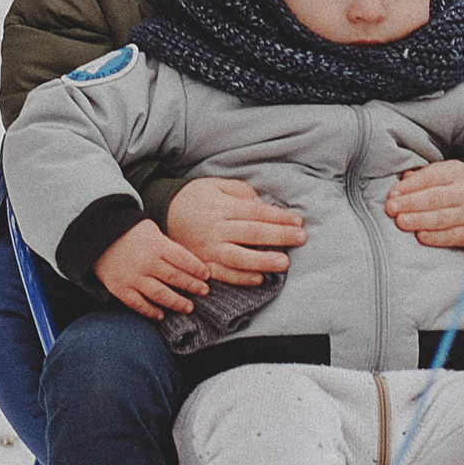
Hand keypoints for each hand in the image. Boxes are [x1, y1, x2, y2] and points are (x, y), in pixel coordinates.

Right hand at [93, 217, 211, 317]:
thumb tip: (189, 262)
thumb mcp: (151, 230)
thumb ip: (167, 246)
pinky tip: (161, 315)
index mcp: (156, 245)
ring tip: (189, 307)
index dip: (197, 269)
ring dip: (177, 302)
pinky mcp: (120, 289)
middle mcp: (147, 263)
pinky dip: (151, 311)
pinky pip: (138, 304)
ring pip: (160, 295)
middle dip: (193, 286)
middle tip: (204, 292)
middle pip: (176, 278)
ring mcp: (133, 278)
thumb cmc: (127, 231)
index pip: (183, 260)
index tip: (207, 275)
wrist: (95, 235)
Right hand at [167, 177, 305, 284]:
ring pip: (239, 257)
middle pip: (252, 233)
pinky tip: (259, 279)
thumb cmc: (195, 197)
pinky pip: (223, 274)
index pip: (256, 212)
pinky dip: (240, 278)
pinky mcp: (203, 264)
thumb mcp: (215, 185)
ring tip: (284, 263)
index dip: (278, 217)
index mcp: (222, 207)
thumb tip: (261, 204)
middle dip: (279, 236)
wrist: (162, 212)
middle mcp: (216, 229)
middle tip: (301, 238)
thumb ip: (240, 191)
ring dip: (263, 261)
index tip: (298, 221)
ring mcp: (208, 249)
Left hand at [384, 159, 463, 250]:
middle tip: (391, 209)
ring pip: (442, 218)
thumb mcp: (443, 172)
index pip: (431, 178)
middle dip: (410, 204)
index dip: (410, 186)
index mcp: (456, 173)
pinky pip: (451, 236)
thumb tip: (402, 180)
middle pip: (435, 198)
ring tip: (400, 222)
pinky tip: (420, 236)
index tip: (392, 194)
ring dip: (419, 220)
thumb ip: (422, 176)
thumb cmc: (457, 184)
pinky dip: (435, 237)